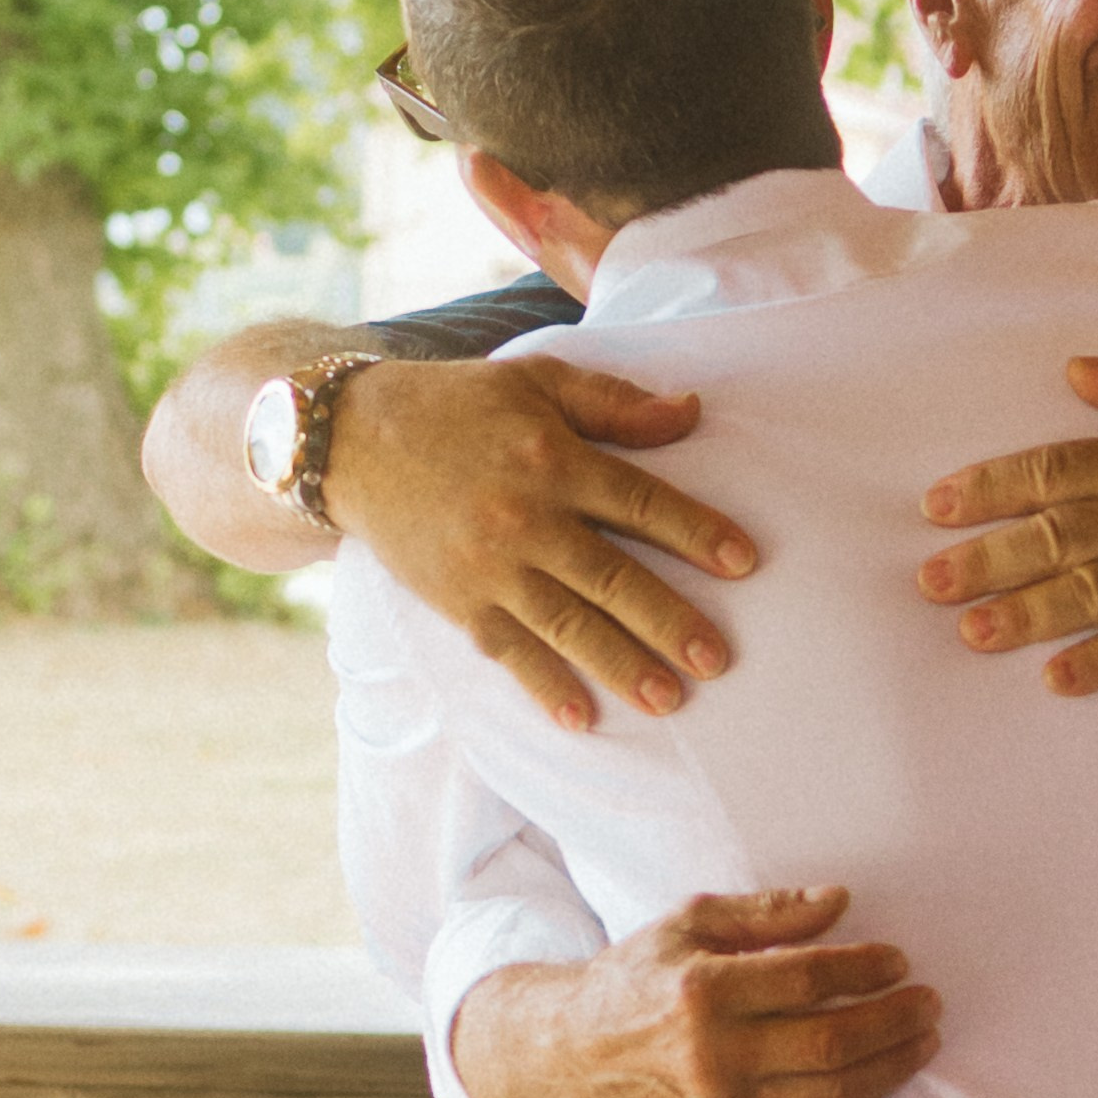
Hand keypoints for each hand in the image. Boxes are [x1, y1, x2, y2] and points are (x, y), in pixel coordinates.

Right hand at [326, 356, 758, 728]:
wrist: (352, 439)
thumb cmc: (461, 404)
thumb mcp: (539, 379)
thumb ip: (616, 401)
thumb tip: (691, 412)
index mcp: (554, 458)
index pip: (640, 501)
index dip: (696, 532)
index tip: (744, 562)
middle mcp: (525, 517)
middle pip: (611, 576)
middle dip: (668, 621)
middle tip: (717, 660)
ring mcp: (489, 566)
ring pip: (567, 624)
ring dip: (619, 665)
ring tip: (668, 700)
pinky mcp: (456, 600)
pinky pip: (509, 651)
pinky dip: (544, 686)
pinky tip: (581, 717)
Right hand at [451, 889, 942, 1097]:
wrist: (586, 1053)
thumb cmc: (644, 974)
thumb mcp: (694, 920)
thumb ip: (769, 912)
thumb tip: (839, 901)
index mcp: (704, 991)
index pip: (806, 981)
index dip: (863, 969)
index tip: (898, 959)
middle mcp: (716, 1055)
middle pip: (830, 1042)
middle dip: (894, 1022)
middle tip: (930, 1002)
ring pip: (832, 1096)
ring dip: (891, 1068)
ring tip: (924, 1040)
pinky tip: (884, 1079)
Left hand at [916, 342, 1097, 697]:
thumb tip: (1070, 373)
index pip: (1052, 470)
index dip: (990, 487)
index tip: (935, 506)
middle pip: (1055, 537)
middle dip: (986, 560)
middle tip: (929, 583)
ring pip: (1088, 593)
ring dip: (1025, 615)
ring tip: (972, 632)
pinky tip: (1058, 680)